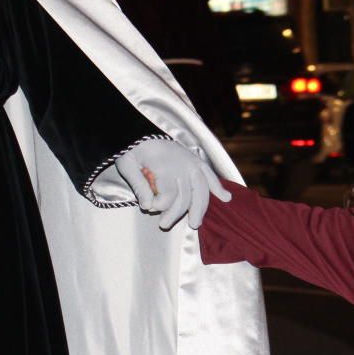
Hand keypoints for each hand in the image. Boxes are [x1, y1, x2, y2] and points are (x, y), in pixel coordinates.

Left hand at [115, 139, 231, 229]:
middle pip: (185, 197)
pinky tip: (226, 198)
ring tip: (195, 223)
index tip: (149, 207)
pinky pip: (211, 176)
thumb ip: (139, 186)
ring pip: (201, 190)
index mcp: (164, 167)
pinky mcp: (197, 161)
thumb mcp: (127, 165)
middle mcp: (182, 166)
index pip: (168, 196)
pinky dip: (218, 187)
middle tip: (164, 224)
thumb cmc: (133, 149)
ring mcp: (192, 163)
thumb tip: (147, 207)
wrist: (142, 129)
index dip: (159, 206)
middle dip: (175, 214)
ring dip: (200, 208)